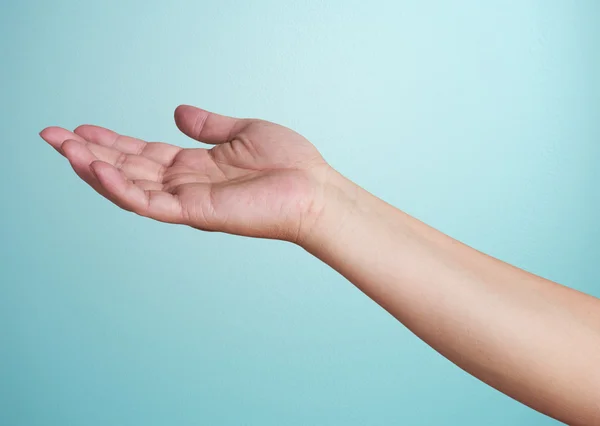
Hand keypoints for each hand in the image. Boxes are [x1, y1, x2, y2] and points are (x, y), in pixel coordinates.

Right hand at [40, 105, 332, 241]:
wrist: (315, 190)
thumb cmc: (289, 164)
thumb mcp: (243, 133)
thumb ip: (208, 126)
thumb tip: (178, 111)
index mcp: (194, 166)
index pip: (142, 154)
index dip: (110, 141)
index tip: (80, 128)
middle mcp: (185, 185)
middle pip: (127, 169)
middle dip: (88, 153)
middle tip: (51, 135)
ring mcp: (188, 201)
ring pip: (130, 186)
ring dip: (94, 168)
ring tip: (63, 148)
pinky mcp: (196, 212)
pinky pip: (149, 202)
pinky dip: (120, 187)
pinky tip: (95, 168)